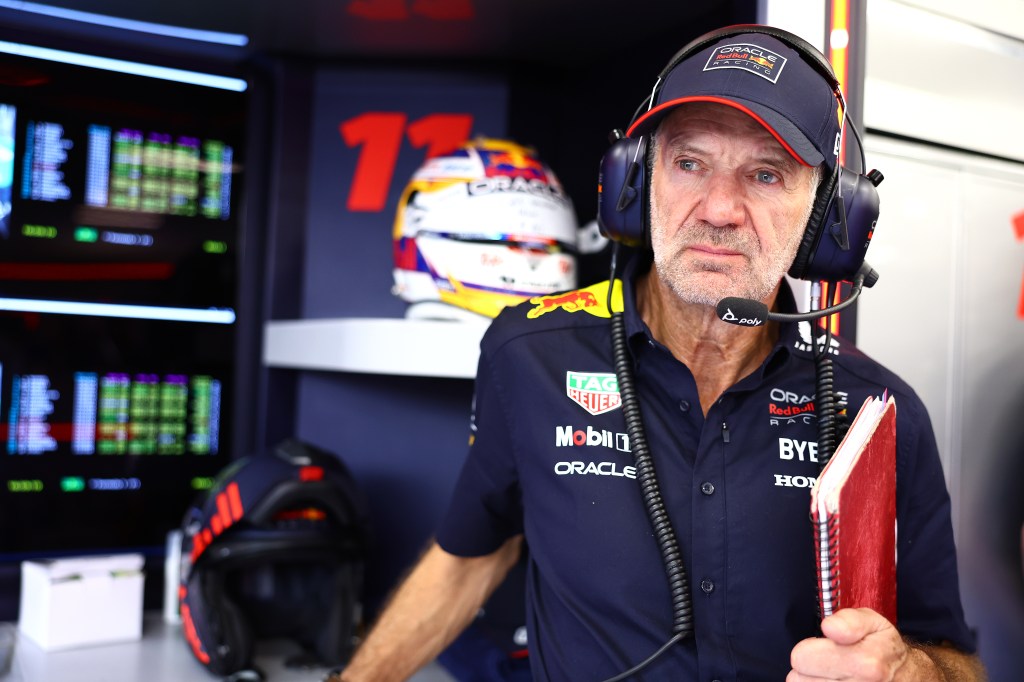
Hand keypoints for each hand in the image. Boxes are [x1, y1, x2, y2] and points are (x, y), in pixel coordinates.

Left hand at [788, 608, 934, 680]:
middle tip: (827, 665)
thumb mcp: (872, 623)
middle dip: (809, 670)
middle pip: (798, 680)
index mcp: (865, 663)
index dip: (809, 649)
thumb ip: (848, 620)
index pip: (801, 657)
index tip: (823, 648)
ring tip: (832, 677)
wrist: (910, 679)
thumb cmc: (884, 649)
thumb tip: (829, 627)